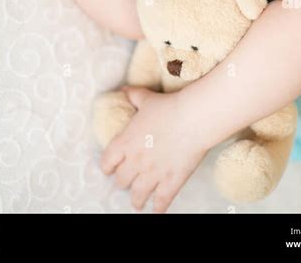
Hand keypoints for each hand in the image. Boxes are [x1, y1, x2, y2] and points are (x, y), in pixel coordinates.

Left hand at [100, 86, 207, 213]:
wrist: (193, 118)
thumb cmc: (168, 107)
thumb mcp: (146, 98)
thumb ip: (133, 95)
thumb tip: (123, 89)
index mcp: (125, 142)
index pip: (107, 161)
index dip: (108, 166)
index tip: (110, 168)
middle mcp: (135, 162)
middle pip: (121, 180)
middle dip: (124, 181)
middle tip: (128, 181)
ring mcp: (152, 175)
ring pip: (137, 196)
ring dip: (137, 199)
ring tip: (138, 202)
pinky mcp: (170, 183)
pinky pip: (160, 203)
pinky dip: (157, 209)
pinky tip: (157, 211)